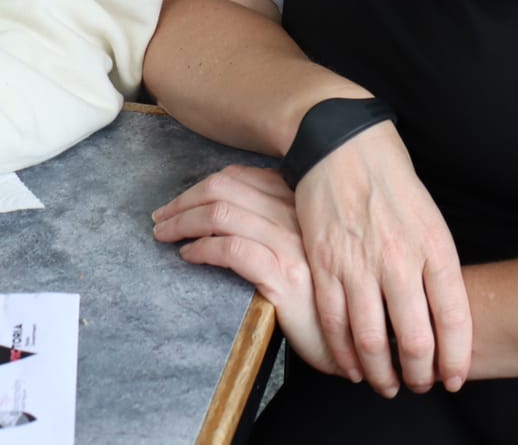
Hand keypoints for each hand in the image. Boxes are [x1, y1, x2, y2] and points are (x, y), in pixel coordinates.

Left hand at [152, 165, 333, 374]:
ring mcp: (293, 245)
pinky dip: (202, 247)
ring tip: (165, 234)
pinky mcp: (286, 276)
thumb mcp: (302, 250)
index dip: (204, 185)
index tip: (180, 202)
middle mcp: (298, 217)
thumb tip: (225, 213)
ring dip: (184, 222)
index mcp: (301, 205)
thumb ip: (275, 226)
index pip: (244, 177)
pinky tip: (189, 256)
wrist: (357, 341)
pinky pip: (232, 248)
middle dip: (185, 200)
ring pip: (224, 213)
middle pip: (227, 189)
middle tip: (161, 217)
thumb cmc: (323, 297)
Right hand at [293, 122, 471, 395]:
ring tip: (387, 385)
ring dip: (381, 373)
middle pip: (415, 338)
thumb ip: (436, 265)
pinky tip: (351, 366)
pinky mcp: (324, 263)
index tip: (455, 378)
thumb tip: (442, 314)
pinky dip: (342, 353)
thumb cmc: (392, 181)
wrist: (342, 144)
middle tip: (420, 385)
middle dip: (420, 374)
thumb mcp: (430, 217)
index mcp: (434, 246)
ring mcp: (359, 263)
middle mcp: (399, 259)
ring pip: (371, 339)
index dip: (457, 357)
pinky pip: (333, 321)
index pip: (454, 317)